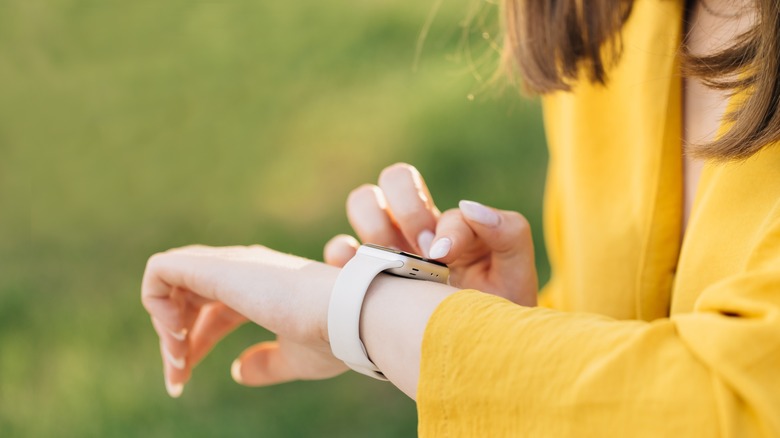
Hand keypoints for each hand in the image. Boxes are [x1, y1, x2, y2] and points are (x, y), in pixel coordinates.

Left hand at [141, 245, 346, 396]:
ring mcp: (228, 264)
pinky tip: (177, 334)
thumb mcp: (294, 359)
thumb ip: (265, 363)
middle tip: (177, 380)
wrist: (349, 316)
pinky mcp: (215, 267)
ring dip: (165, 327)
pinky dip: (155, 302)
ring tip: (178, 361)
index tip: (184, 380)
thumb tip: (237, 372)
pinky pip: (159, 270)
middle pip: (186, 300)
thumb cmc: (332, 338)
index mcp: (260, 289)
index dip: (193, 344)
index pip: (212, 311)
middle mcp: (242, 270)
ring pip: (169, 284)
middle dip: (174, 342)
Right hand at [324, 163, 536, 305]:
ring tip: (395, 264)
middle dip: (408, 208)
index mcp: (451, 225)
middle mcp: (414, 229)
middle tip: (423, 252)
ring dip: (376, 225)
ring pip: (363, 200)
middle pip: (395, 178)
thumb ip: (509, 231)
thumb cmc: (496, 315)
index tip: (445, 258)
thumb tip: (468, 206)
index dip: (443, 226)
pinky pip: (338, 249)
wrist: (472, 358)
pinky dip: (345, 255)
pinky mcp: (359, 276)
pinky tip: (367, 279)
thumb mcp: (515, 275)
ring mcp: (384, 250)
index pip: (462, 202)